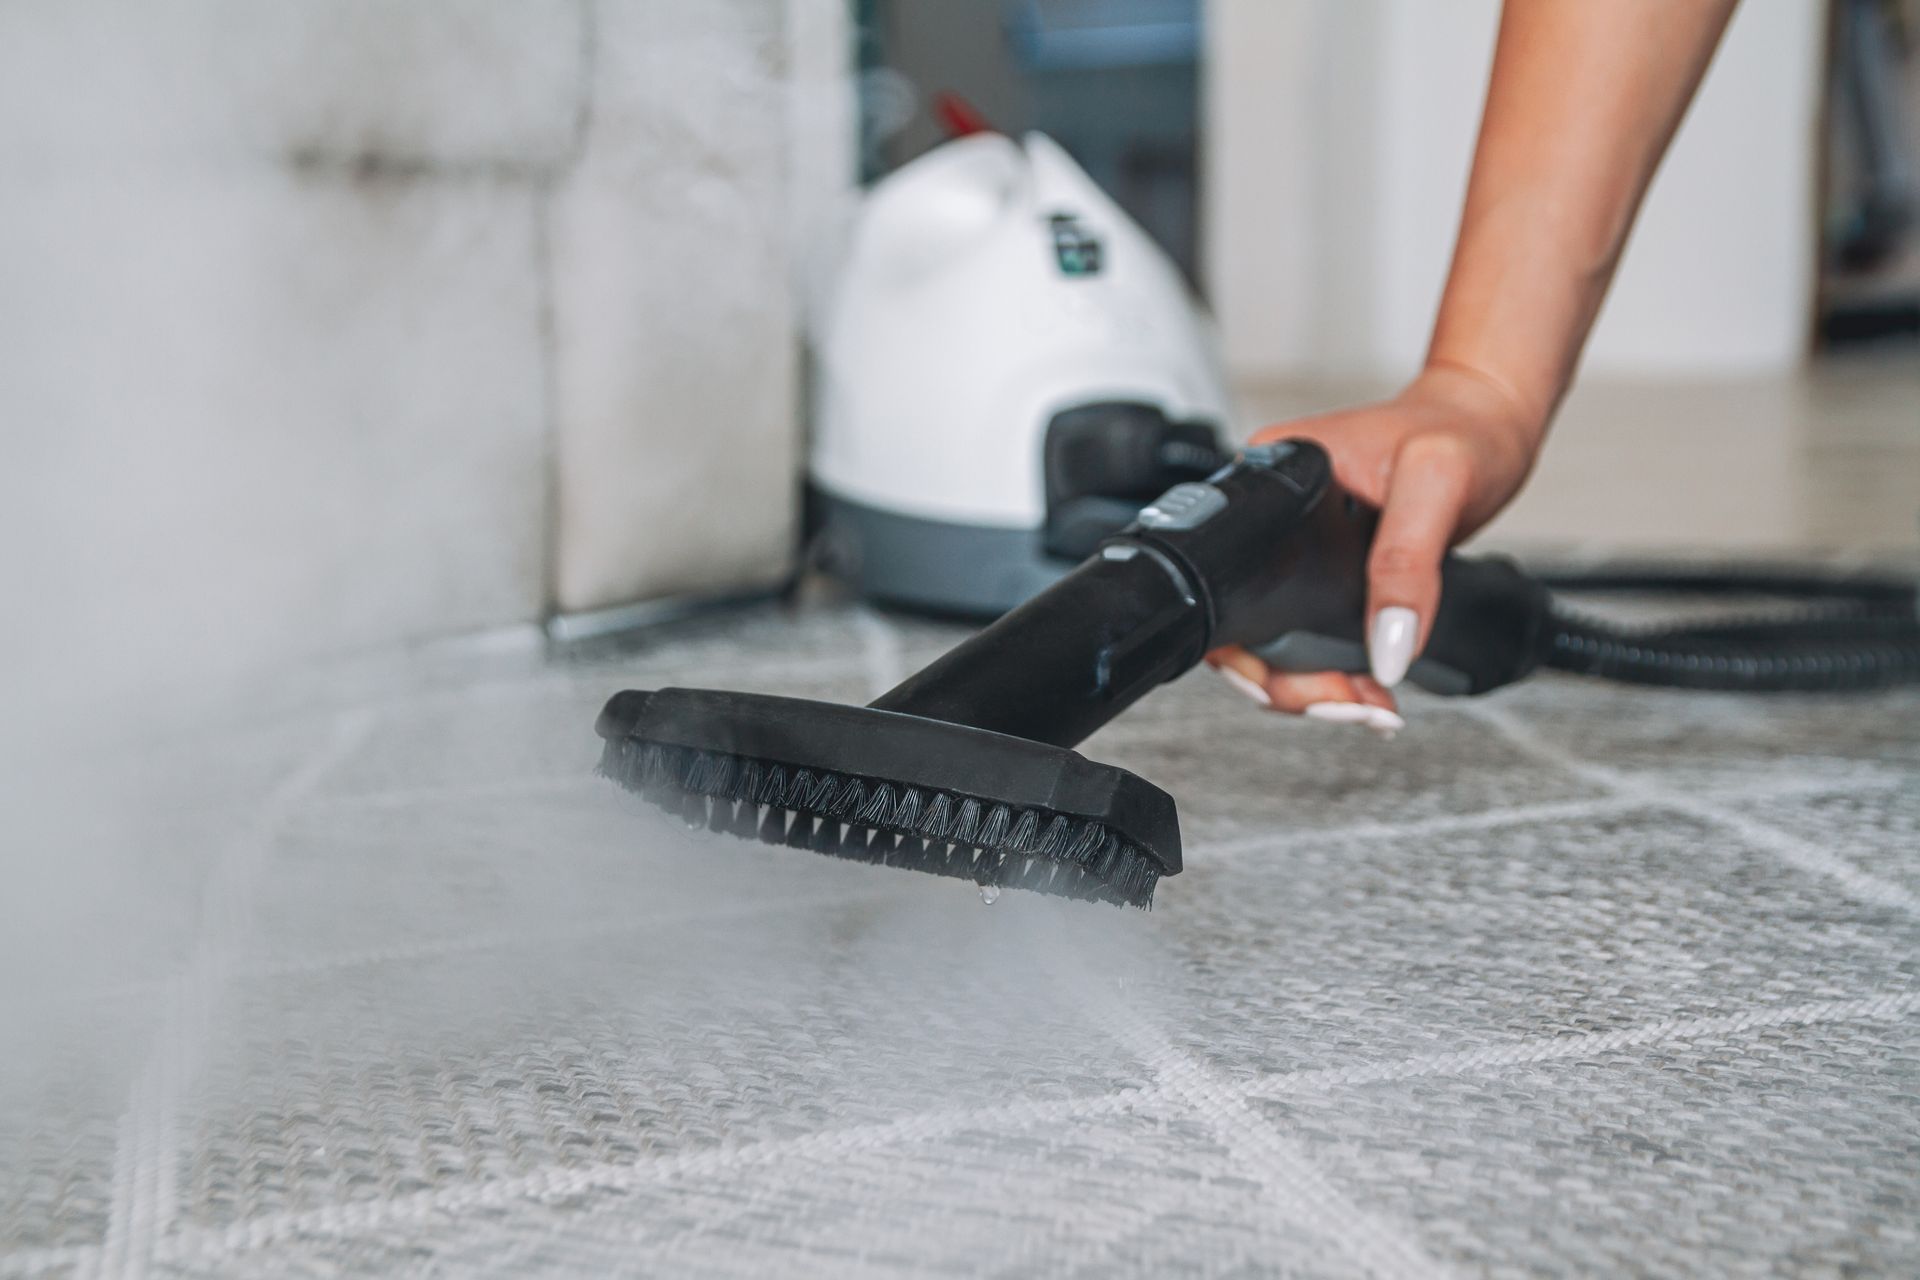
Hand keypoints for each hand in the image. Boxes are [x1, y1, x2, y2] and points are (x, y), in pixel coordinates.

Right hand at [1209, 363, 1545, 732]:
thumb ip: (1405, 565)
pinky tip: (1372, 685)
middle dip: (1293, 685)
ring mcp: (1297, 545)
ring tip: (1372, 707)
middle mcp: (1272, 516)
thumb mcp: (1437, 485)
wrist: (1491, 419)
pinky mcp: (1325, 565)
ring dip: (1317, 686)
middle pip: (1245, 628)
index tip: (1309, 687)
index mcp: (1268, 478)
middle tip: (1354, 706)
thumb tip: (1386, 648)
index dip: (1256, 654)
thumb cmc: (1463, 429)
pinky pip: (1309, 630)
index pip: (1231, 583)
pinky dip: (1336, 669)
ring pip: (1276, 640)